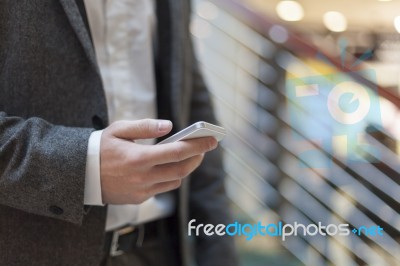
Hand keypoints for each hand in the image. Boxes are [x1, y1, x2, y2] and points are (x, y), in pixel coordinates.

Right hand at [99, 119, 217, 203]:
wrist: (80, 174)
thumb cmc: (100, 147)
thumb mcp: (119, 130)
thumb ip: (145, 126)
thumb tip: (169, 126)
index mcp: (139, 158)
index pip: (178, 152)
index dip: (199, 146)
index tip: (212, 140)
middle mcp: (143, 177)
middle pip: (182, 169)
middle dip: (197, 158)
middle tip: (204, 148)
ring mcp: (141, 191)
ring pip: (175, 181)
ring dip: (185, 168)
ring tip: (188, 155)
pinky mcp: (138, 199)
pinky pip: (162, 188)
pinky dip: (170, 177)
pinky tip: (168, 167)